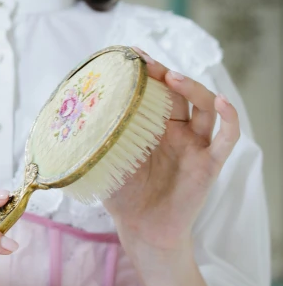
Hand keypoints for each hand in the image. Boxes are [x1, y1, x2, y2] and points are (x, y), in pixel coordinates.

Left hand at [103, 48, 240, 261]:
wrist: (141, 230)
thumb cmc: (122, 195)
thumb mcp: (101, 161)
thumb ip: (88, 140)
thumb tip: (55, 118)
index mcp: (152, 126)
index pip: (155, 90)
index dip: (147, 72)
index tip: (131, 55)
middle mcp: (177, 130)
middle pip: (179, 92)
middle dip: (164, 74)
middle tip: (147, 65)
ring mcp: (195, 144)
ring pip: (204, 107)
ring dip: (193, 88)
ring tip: (174, 78)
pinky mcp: (210, 163)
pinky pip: (227, 137)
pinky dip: (229, 117)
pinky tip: (221, 102)